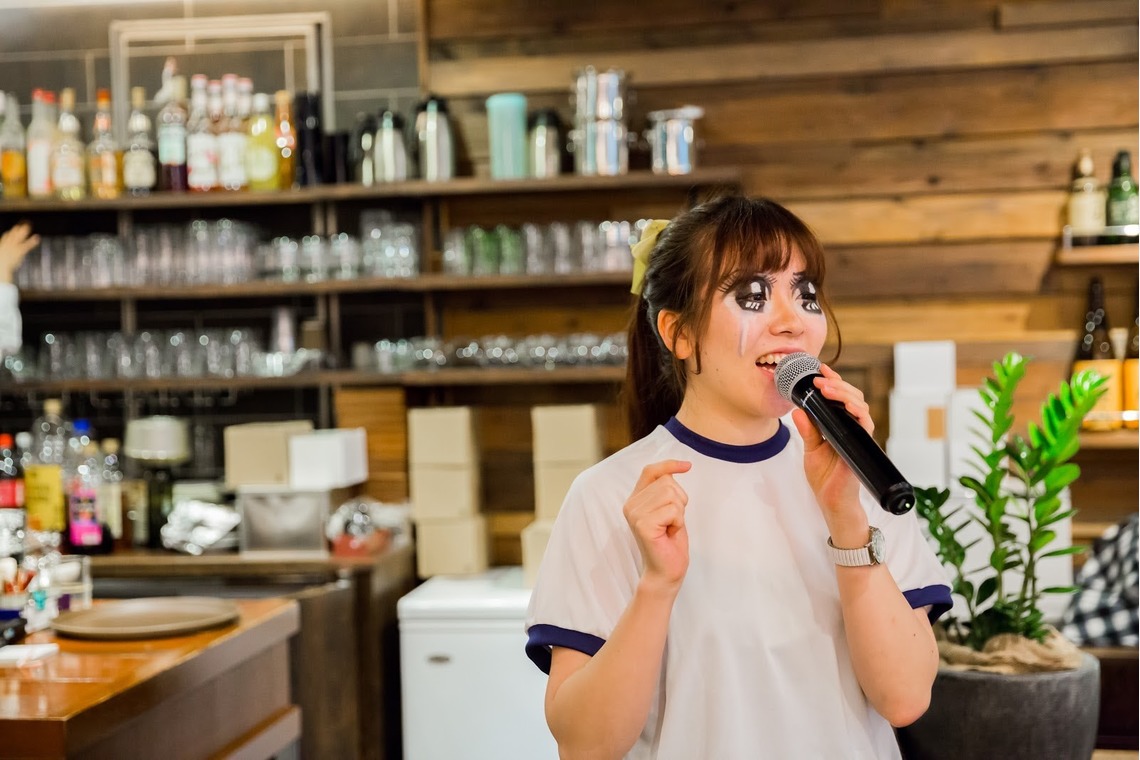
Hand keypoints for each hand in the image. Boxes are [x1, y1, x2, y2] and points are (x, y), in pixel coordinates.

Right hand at [0, 223, 39, 283]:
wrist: (0, 266)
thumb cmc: (0, 265)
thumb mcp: (2, 260)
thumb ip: (4, 256)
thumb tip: (1, 265)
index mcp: (2, 246)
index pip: (6, 237)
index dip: (10, 233)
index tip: (14, 229)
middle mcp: (8, 244)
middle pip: (12, 234)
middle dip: (17, 229)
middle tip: (21, 225)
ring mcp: (14, 247)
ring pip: (19, 236)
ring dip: (24, 231)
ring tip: (28, 225)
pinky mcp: (19, 251)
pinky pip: (27, 244)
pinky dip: (32, 241)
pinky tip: (37, 237)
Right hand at [623, 459, 691, 593]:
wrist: (666, 571)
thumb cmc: (670, 541)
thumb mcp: (669, 509)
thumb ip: (666, 490)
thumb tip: (678, 468)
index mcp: (635, 499)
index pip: (650, 471)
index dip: (669, 464)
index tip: (688, 466)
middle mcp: (631, 505)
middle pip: (667, 482)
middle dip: (679, 501)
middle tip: (672, 522)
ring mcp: (635, 515)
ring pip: (671, 494)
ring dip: (679, 512)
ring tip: (670, 528)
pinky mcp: (643, 525)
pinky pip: (673, 510)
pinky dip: (678, 522)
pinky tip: (669, 534)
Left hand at [790, 363, 871, 531]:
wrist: (832, 501)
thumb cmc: (825, 478)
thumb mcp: (811, 451)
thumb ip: (807, 431)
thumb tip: (797, 411)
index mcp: (839, 426)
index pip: (839, 398)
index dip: (833, 382)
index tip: (820, 370)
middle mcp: (851, 428)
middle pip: (852, 397)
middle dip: (837, 383)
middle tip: (820, 377)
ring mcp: (858, 436)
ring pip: (860, 406)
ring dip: (844, 393)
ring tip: (826, 387)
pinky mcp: (861, 446)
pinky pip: (864, 425)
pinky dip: (857, 412)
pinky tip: (846, 405)